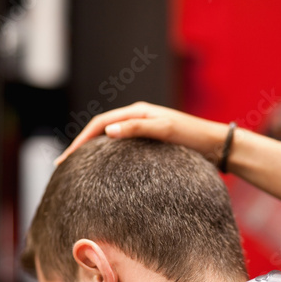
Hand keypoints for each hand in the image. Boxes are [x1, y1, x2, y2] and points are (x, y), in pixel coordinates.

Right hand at [54, 101, 227, 165]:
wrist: (216, 145)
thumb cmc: (193, 137)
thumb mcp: (166, 129)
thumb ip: (138, 128)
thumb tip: (108, 132)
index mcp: (137, 112)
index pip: (100, 124)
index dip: (81, 140)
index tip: (67, 158)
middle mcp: (137, 119)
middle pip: (101, 131)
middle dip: (81, 146)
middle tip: (64, 165)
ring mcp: (144, 131)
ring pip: (110, 140)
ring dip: (93, 151)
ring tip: (78, 168)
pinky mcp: (151, 143)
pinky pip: (123, 148)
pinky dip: (109, 156)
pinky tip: (105, 169)